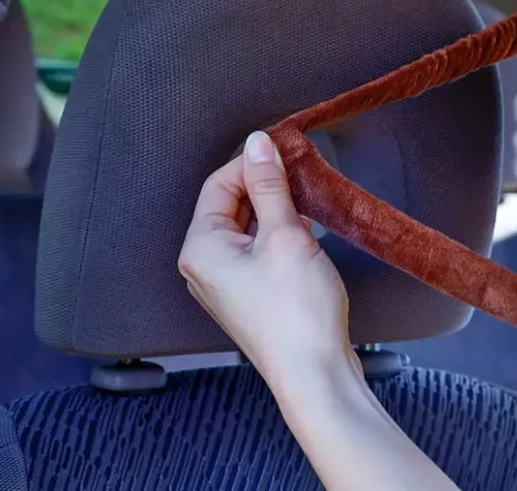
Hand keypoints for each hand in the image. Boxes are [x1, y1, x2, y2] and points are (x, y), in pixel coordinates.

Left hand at [179, 130, 358, 390]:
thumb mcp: (285, 235)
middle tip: (302, 175)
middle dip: (267, 186)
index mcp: (201, 248)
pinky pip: (259, 250)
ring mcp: (227, 283)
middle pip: (232, 204)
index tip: (285, 149)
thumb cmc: (296, 314)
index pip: (219, 184)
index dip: (254, 162)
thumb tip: (258, 144)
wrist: (315, 373)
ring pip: (249, 227)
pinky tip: (308, 234)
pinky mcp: (251, 296)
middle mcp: (205, 265)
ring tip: (309, 206)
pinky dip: (281, 235)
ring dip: (278, 211)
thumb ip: (270, 186)